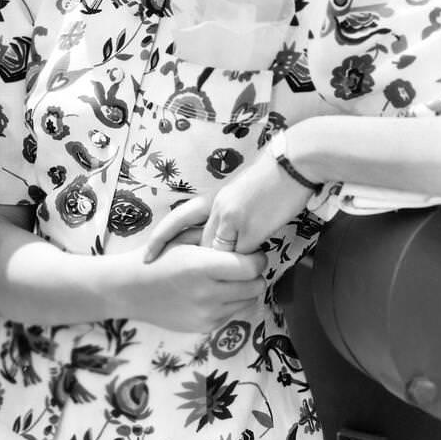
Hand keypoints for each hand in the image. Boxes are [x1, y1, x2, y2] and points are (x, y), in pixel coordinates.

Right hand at [116, 244, 265, 332]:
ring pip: (248, 301)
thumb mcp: (182, 237)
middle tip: (241, 266)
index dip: (256, 258)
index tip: (251, 252)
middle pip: (255, 286)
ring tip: (226, 279)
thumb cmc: (156, 257)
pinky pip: (232, 313)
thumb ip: (214, 237)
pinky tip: (213, 293)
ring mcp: (207, 314)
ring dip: (243, 290)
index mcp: (202, 267)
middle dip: (254, 274)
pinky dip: (229, 303)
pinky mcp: (205, 327)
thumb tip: (244, 238)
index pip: (251, 266)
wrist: (128, 289)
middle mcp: (208, 294)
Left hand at [143, 159, 311, 260]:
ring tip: (229, 274)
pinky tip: (254, 262)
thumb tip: (223, 241)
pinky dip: (247, 262)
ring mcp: (230, 219)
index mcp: (212, 197)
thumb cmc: (271, 178)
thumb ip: (226, 216)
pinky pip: (240, 257)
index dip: (161, 238)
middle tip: (182, 276)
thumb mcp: (239, 194)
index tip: (147, 256)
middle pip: (199, 244)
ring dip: (226, 265)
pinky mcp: (249, 230)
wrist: (293, 163)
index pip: (179, 220)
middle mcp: (215, 207)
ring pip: (218, 254)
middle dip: (195, 261)